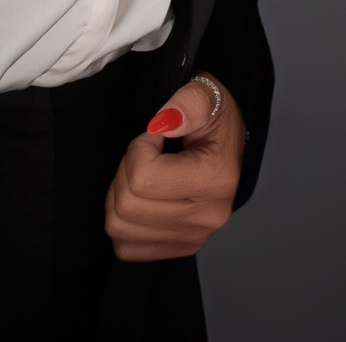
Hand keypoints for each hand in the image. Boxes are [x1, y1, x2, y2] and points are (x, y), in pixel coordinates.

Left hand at [104, 75, 241, 259]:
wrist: (225, 142)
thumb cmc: (213, 119)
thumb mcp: (205, 96)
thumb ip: (187, 103)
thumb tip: (165, 121)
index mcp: (216, 180)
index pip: (143, 177)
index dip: (138, 148)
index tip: (156, 136)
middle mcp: (208, 217)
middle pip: (127, 205)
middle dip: (126, 171)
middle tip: (148, 155)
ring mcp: (194, 238)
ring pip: (119, 228)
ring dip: (120, 196)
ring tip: (144, 176)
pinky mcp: (180, 249)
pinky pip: (126, 247)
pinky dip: (123, 223)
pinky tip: (141, 199)